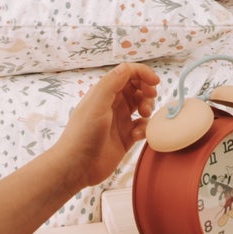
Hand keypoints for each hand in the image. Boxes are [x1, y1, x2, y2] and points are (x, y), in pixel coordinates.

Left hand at [50, 62, 159, 189]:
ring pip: (143, 105)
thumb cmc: (82, 134)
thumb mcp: (96, 104)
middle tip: (148, 101)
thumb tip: (127, 67)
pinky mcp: (127, 137)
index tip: (155, 82)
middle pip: (138, 88)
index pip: (127, 74)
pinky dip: (145, 128)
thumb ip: (111, 83)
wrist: (77, 166)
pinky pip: (143, 126)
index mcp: (105, 92)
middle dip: (147, 91)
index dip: (143, 74)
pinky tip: (137, 136)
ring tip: (144, 116)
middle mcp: (113, 104)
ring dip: (148, 107)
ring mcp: (120, 120)